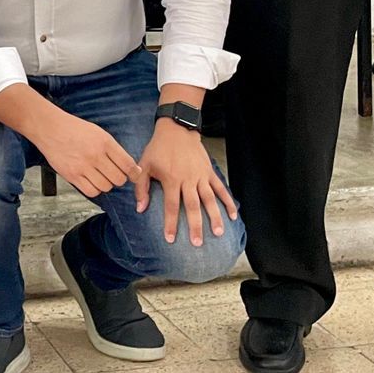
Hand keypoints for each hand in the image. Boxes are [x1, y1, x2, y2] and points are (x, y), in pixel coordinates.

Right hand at [35, 109, 141, 197]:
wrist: (50, 128)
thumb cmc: (74, 129)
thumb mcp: (98, 133)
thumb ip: (114, 149)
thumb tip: (131, 167)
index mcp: (104, 142)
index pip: (127, 164)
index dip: (134, 173)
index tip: (134, 175)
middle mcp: (95, 155)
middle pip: (118, 179)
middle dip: (119, 178)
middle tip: (113, 174)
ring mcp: (83, 166)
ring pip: (106, 187)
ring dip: (106, 184)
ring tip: (100, 176)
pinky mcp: (72, 175)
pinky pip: (91, 191)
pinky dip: (94, 189)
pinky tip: (91, 181)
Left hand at [135, 121, 238, 246]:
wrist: (176, 129)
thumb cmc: (158, 149)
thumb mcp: (144, 165)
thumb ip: (141, 187)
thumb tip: (140, 209)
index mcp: (171, 179)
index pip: (171, 205)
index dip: (171, 223)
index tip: (170, 239)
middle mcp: (188, 179)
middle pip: (193, 206)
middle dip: (195, 225)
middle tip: (198, 243)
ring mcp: (201, 176)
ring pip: (209, 199)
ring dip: (215, 216)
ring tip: (218, 233)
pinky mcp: (209, 172)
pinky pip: (220, 188)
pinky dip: (228, 201)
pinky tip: (233, 215)